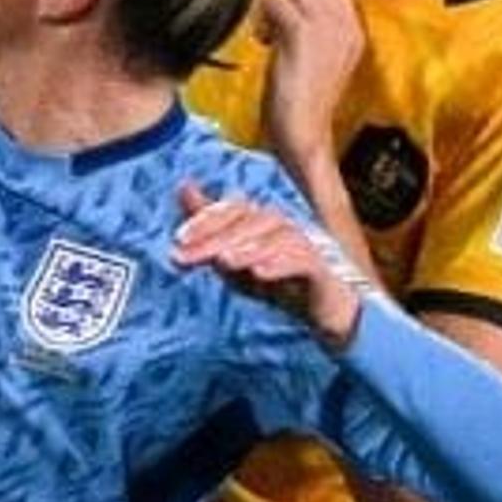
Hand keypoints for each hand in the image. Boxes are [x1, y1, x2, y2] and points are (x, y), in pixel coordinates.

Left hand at [172, 180, 363, 349]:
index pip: (232, 208)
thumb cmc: (276, 283)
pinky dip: (281, 264)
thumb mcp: (234, 261)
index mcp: (261, 221)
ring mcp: (305, 244)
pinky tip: (259, 273)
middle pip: (251, 219)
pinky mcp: (322, 269)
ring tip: (224, 261)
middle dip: (218, 237)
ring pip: (277, 235)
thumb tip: (183, 187)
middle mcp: (283, 226)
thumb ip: (209, 230)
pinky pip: (304, 260)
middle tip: (192, 256)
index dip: (205, 219)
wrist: (323, 314)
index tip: (178, 239)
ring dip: (248, 247)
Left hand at [254, 0, 366, 166]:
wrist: (305, 130)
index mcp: (354, 30)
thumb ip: (316, 26)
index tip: (290, 25)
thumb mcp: (319, 55)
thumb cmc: (304, 97)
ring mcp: (326, 27)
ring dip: (273, 3)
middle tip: (276, 27)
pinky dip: (261, 15)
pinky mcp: (301, 34)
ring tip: (270, 34)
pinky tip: (264, 41)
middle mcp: (345, 24)